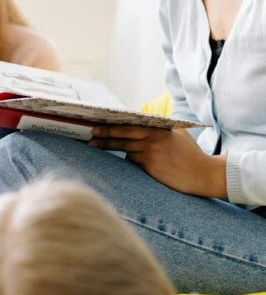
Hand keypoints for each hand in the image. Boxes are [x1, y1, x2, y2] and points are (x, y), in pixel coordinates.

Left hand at [89, 126, 226, 196]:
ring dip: (110, 147)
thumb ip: (161, 128)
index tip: (100, 121)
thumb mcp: (178, 134)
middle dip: (104, 134)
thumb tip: (144, 121)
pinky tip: (130, 160)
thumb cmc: (191, 154)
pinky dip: (130, 161)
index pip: (132, 123)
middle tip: (91, 133)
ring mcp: (151, 153)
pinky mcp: (150, 167)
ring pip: (125, 149)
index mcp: (159, 128)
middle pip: (123, 135)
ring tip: (94, 145)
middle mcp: (154, 139)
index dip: (115, 123)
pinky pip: (133, 162)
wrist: (203, 174)